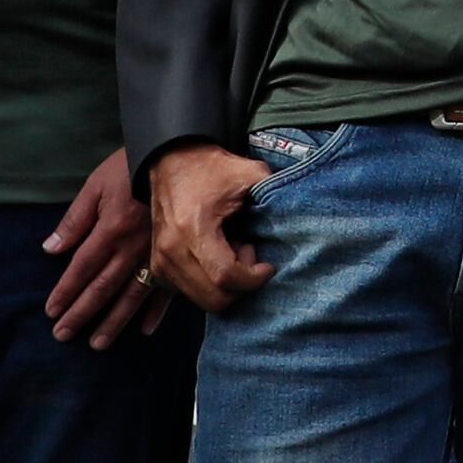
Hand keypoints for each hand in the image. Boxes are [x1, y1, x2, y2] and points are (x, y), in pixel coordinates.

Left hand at [40, 149, 163, 342]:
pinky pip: (167, 288)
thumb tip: (50, 249)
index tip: (52, 312)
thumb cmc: (131, 167)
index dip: (65, 292)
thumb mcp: (96, 186)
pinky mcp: (176, 254)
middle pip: (102, 288)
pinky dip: (156, 311)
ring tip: (98, 343)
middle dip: (82, 313)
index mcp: (110, 231)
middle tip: (64, 335)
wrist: (177, 156)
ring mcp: (156, 255)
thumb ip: (74, 220)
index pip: (82, 268)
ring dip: (113, 322)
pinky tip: (144, 329)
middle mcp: (132, 249)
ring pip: (131, 295)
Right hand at [148, 145, 275, 307]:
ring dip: (226, 284)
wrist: (172, 161)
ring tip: (232, 251)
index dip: (253, 279)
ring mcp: (161, 262)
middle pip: (215, 298)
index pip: (226, 277)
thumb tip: (303, 213)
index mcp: (192, 229)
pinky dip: (211, 283)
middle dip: (241, 284)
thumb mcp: (249, 173)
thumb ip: (275, 193)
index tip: (267, 266)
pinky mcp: (159, 268)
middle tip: (248, 253)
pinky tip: (217, 256)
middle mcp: (172, 250)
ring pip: (204, 300)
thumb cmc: (210, 169)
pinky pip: (192, 293)